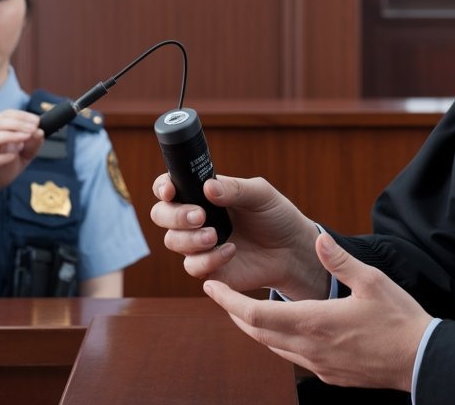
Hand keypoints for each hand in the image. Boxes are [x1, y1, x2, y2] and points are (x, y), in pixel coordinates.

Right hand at [0, 109, 42, 204]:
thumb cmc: (0, 170)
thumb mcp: (22, 157)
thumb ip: (32, 145)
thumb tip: (40, 132)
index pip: (5, 115)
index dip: (21, 116)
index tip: (37, 121)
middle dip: (18, 123)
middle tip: (34, 128)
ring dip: (10, 135)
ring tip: (26, 137)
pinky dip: (1, 157)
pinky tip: (13, 157)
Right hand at [150, 174, 327, 298]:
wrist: (292, 250)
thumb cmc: (276, 216)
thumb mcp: (260, 195)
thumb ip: (234, 189)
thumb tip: (207, 187)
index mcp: (203, 194)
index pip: (170, 186)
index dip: (163, 187)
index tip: (170, 191)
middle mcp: (196, 218)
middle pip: (161, 215)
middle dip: (174, 216)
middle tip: (199, 216)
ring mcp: (199, 244)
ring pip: (173, 241)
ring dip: (190, 239)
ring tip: (215, 236)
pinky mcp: (208, 268)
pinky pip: (192, 266)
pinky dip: (208, 259)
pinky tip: (230, 251)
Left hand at [205, 232, 432, 390]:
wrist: (422, 360)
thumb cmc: (400, 319)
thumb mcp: (372, 281)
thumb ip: (340, 260)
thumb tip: (319, 240)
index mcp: (315, 322)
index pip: (256, 315)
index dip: (228, 301)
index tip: (211, 286)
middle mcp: (310, 348)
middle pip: (257, 333)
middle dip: (234, 313)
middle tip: (220, 294)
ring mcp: (319, 365)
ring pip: (273, 347)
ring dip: (255, 328)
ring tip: (245, 309)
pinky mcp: (330, 375)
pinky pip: (294, 358)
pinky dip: (279, 341)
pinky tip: (286, 329)